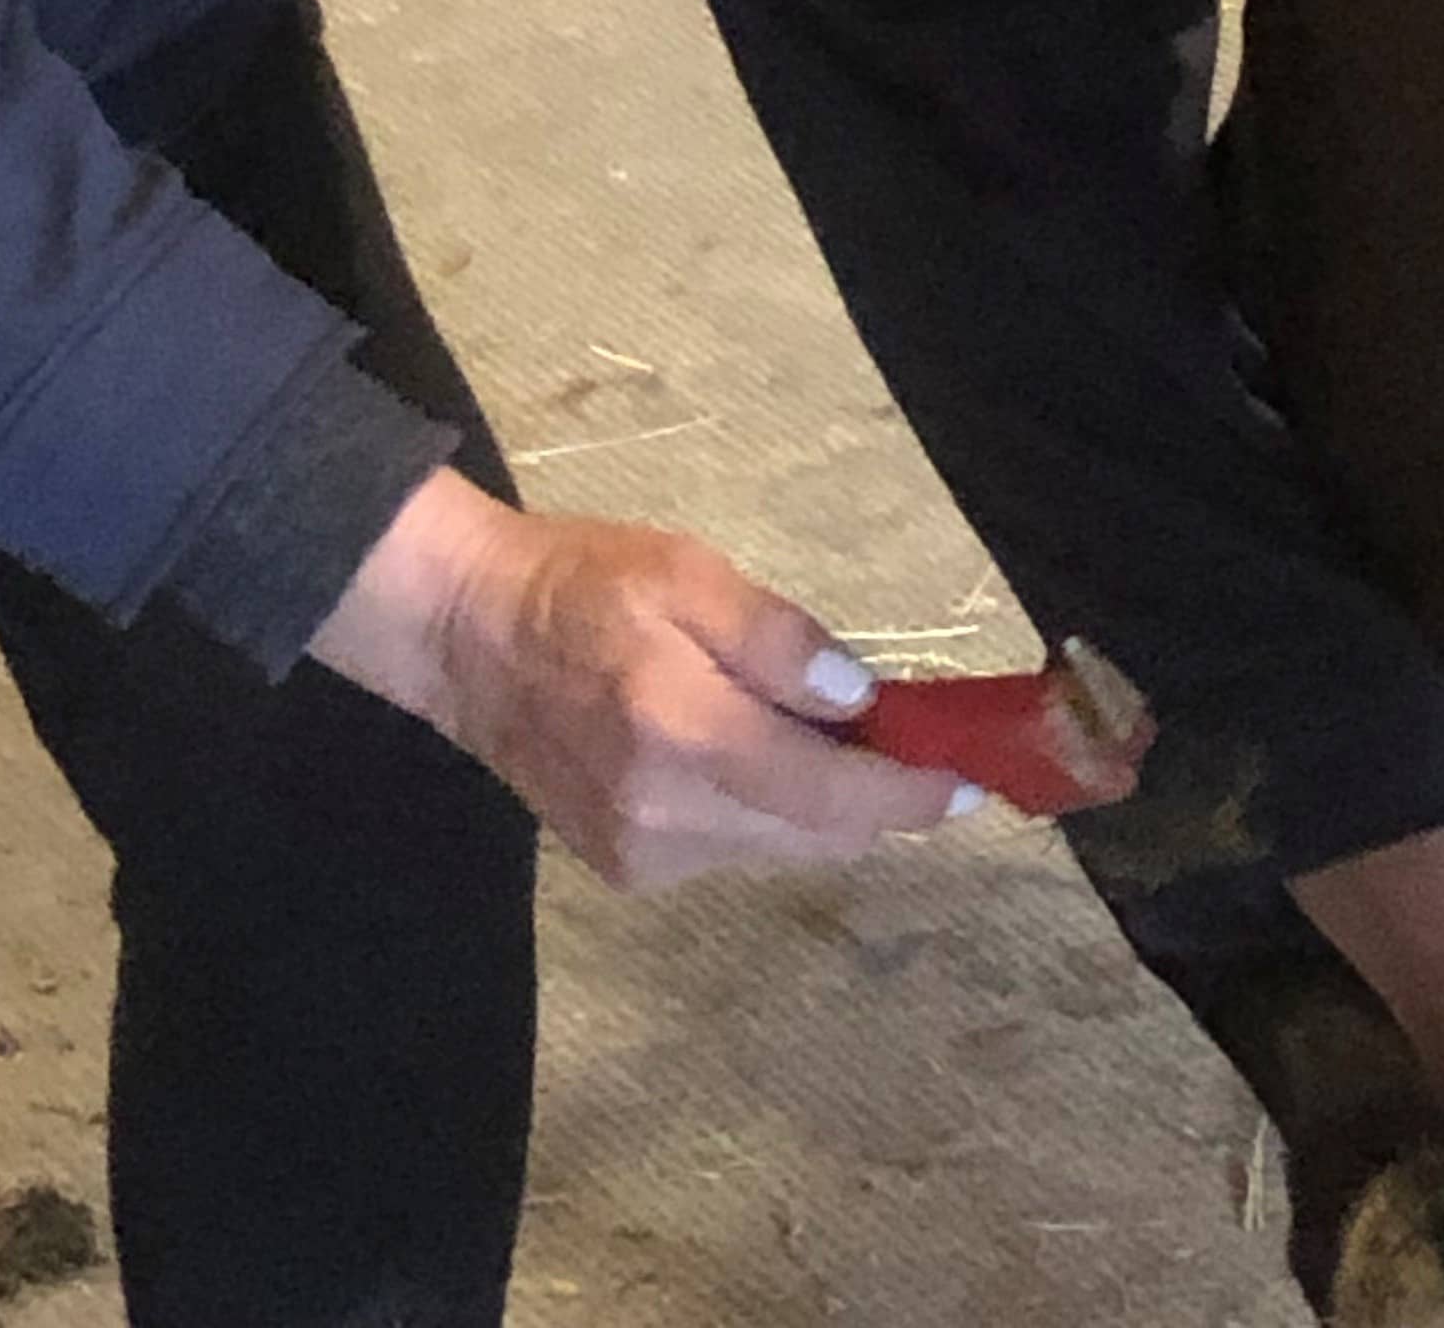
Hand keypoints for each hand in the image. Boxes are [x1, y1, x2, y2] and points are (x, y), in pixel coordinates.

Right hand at [310, 467, 982, 888]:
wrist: (468, 636)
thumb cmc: (585, 582)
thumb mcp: (688, 573)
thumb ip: (779, 640)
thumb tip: (863, 700)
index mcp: (684, 734)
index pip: (831, 795)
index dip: (912, 794)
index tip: (974, 782)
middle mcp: (667, 816)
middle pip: (817, 836)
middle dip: (876, 798)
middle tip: (910, 740)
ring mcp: (643, 855)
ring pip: (778, 849)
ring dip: (819, 805)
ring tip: (824, 735)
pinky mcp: (627, 870)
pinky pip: (732, 851)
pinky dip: (764, 813)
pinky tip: (749, 755)